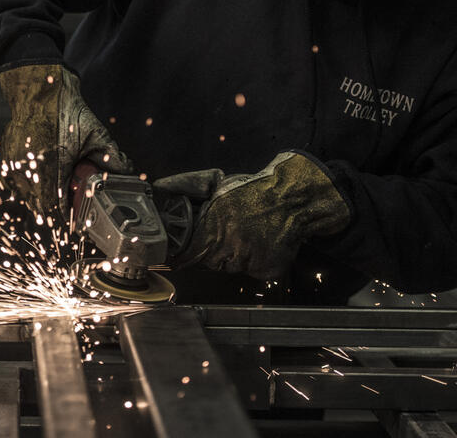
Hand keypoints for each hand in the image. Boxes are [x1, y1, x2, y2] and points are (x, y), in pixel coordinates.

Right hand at [0, 63, 132, 219]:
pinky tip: (46, 177)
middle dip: (56, 209)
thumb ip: (112, 157)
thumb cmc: (65, 109)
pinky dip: (32, 184)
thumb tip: (128, 173)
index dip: (68, 215)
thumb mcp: (95, 134)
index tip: (76, 220)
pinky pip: (19, 181)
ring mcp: (15, 163)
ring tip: (59, 192)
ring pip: (28, 195)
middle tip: (70, 207)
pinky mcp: (8, 157)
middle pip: (40, 205)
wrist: (40, 88)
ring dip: (43, 198)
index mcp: (51, 165)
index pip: (56, 206)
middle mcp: (29, 168)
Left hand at [154, 152, 349, 279]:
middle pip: (210, 261)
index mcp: (215, 223)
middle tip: (227, 235)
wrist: (295, 198)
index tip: (177, 258)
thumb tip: (162, 188)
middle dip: (213, 251)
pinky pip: (253, 271)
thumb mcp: (220, 185)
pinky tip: (262, 242)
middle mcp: (230, 244)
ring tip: (248, 234)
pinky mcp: (266, 269)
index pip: (188, 253)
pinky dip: (256, 261)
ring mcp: (249, 259)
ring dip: (235, 256)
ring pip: (231, 267)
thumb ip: (191, 190)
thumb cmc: (258, 190)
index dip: (183, 256)